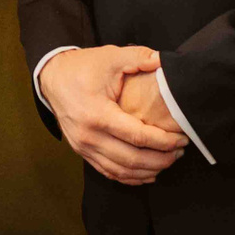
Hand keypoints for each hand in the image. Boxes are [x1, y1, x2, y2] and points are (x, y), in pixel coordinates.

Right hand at [38, 46, 186, 185]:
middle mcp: (88, 135)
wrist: (53, 77)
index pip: (138, 136)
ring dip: (148, 171)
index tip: (182, 138)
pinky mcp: (82, 151)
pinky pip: (108, 172)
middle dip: (161, 159)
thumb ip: (139, 57)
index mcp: (97, 114)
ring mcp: (83, 146)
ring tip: (168, 161)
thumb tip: (163, 60)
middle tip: (180, 151)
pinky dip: (130, 178)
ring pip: (121, 171)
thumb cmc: (83, 68)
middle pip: (132, 159)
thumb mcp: (111, 57)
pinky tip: (148, 173)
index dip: (164, 141)